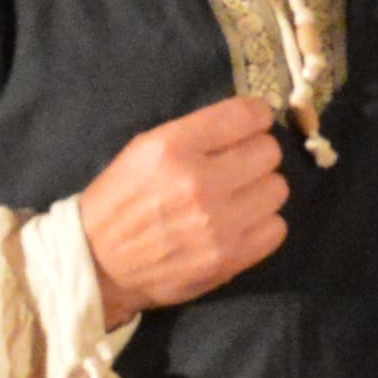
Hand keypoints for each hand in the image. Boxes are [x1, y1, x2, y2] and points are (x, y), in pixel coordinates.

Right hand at [80, 98, 286, 315]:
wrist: (99, 261)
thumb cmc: (121, 199)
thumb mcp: (143, 150)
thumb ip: (196, 134)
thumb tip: (252, 120)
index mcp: (172, 148)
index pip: (244, 116)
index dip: (257, 116)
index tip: (256, 121)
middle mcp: (199, 183)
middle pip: (269, 153)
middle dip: (257, 154)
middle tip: (240, 164)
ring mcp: (218, 223)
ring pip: (278, 189)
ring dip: (261, 189)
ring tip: (238, 196)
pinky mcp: (231, 256)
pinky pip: (277, 228)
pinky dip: (263, 223)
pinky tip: (240, 222)